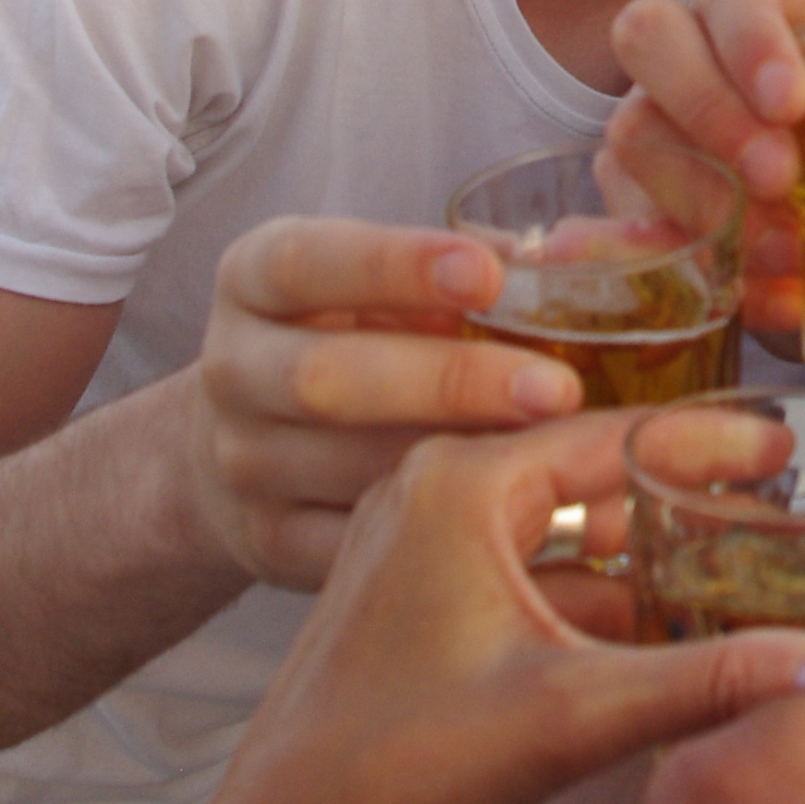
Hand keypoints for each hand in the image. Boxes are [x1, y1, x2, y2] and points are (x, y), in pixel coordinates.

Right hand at [187, 216, 581, 587]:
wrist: (245, 438)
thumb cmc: (349, 336)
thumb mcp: (378, 283)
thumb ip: (464, 263)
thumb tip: (571, 255)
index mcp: (254, 280)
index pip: (307, 262)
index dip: (395, 266)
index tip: (488, 274)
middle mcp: (233, 368)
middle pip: (327, 378)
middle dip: (450, 384)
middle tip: (555, 389)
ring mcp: (243, 462)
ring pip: (345, 469)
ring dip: (455, 465)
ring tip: (555, 456)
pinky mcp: (267, 541)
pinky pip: (352, 547)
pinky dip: (439, 538)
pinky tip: (517, 524)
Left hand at [190, 413, 804, 803]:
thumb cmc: (387, 772)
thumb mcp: (572, 717)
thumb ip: (705, 682)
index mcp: (458, 484)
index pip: (614, 435)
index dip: (710, 444)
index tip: (782, 446)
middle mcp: (427, 493)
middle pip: (584, 471)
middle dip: (677, 491)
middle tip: (768, 502)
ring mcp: (413, 548)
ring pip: (552, 525)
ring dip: (631, 546)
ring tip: (723, 559)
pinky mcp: (410, 602)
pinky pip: (519, 570)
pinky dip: (585, 591)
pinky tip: (647, 626)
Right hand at [611, 0, 804, 343]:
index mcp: (761, 2)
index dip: (753, 42)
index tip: (798, 105)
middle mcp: (688, 46)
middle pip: (650, 40)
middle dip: (710, 108)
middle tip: (779, 178)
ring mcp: (651, 116)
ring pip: (626, 130)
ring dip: (691, 188)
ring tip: (766, 246)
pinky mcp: (639, 194)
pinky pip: (623, 219)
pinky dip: (674, 256)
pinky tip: (735, 291)